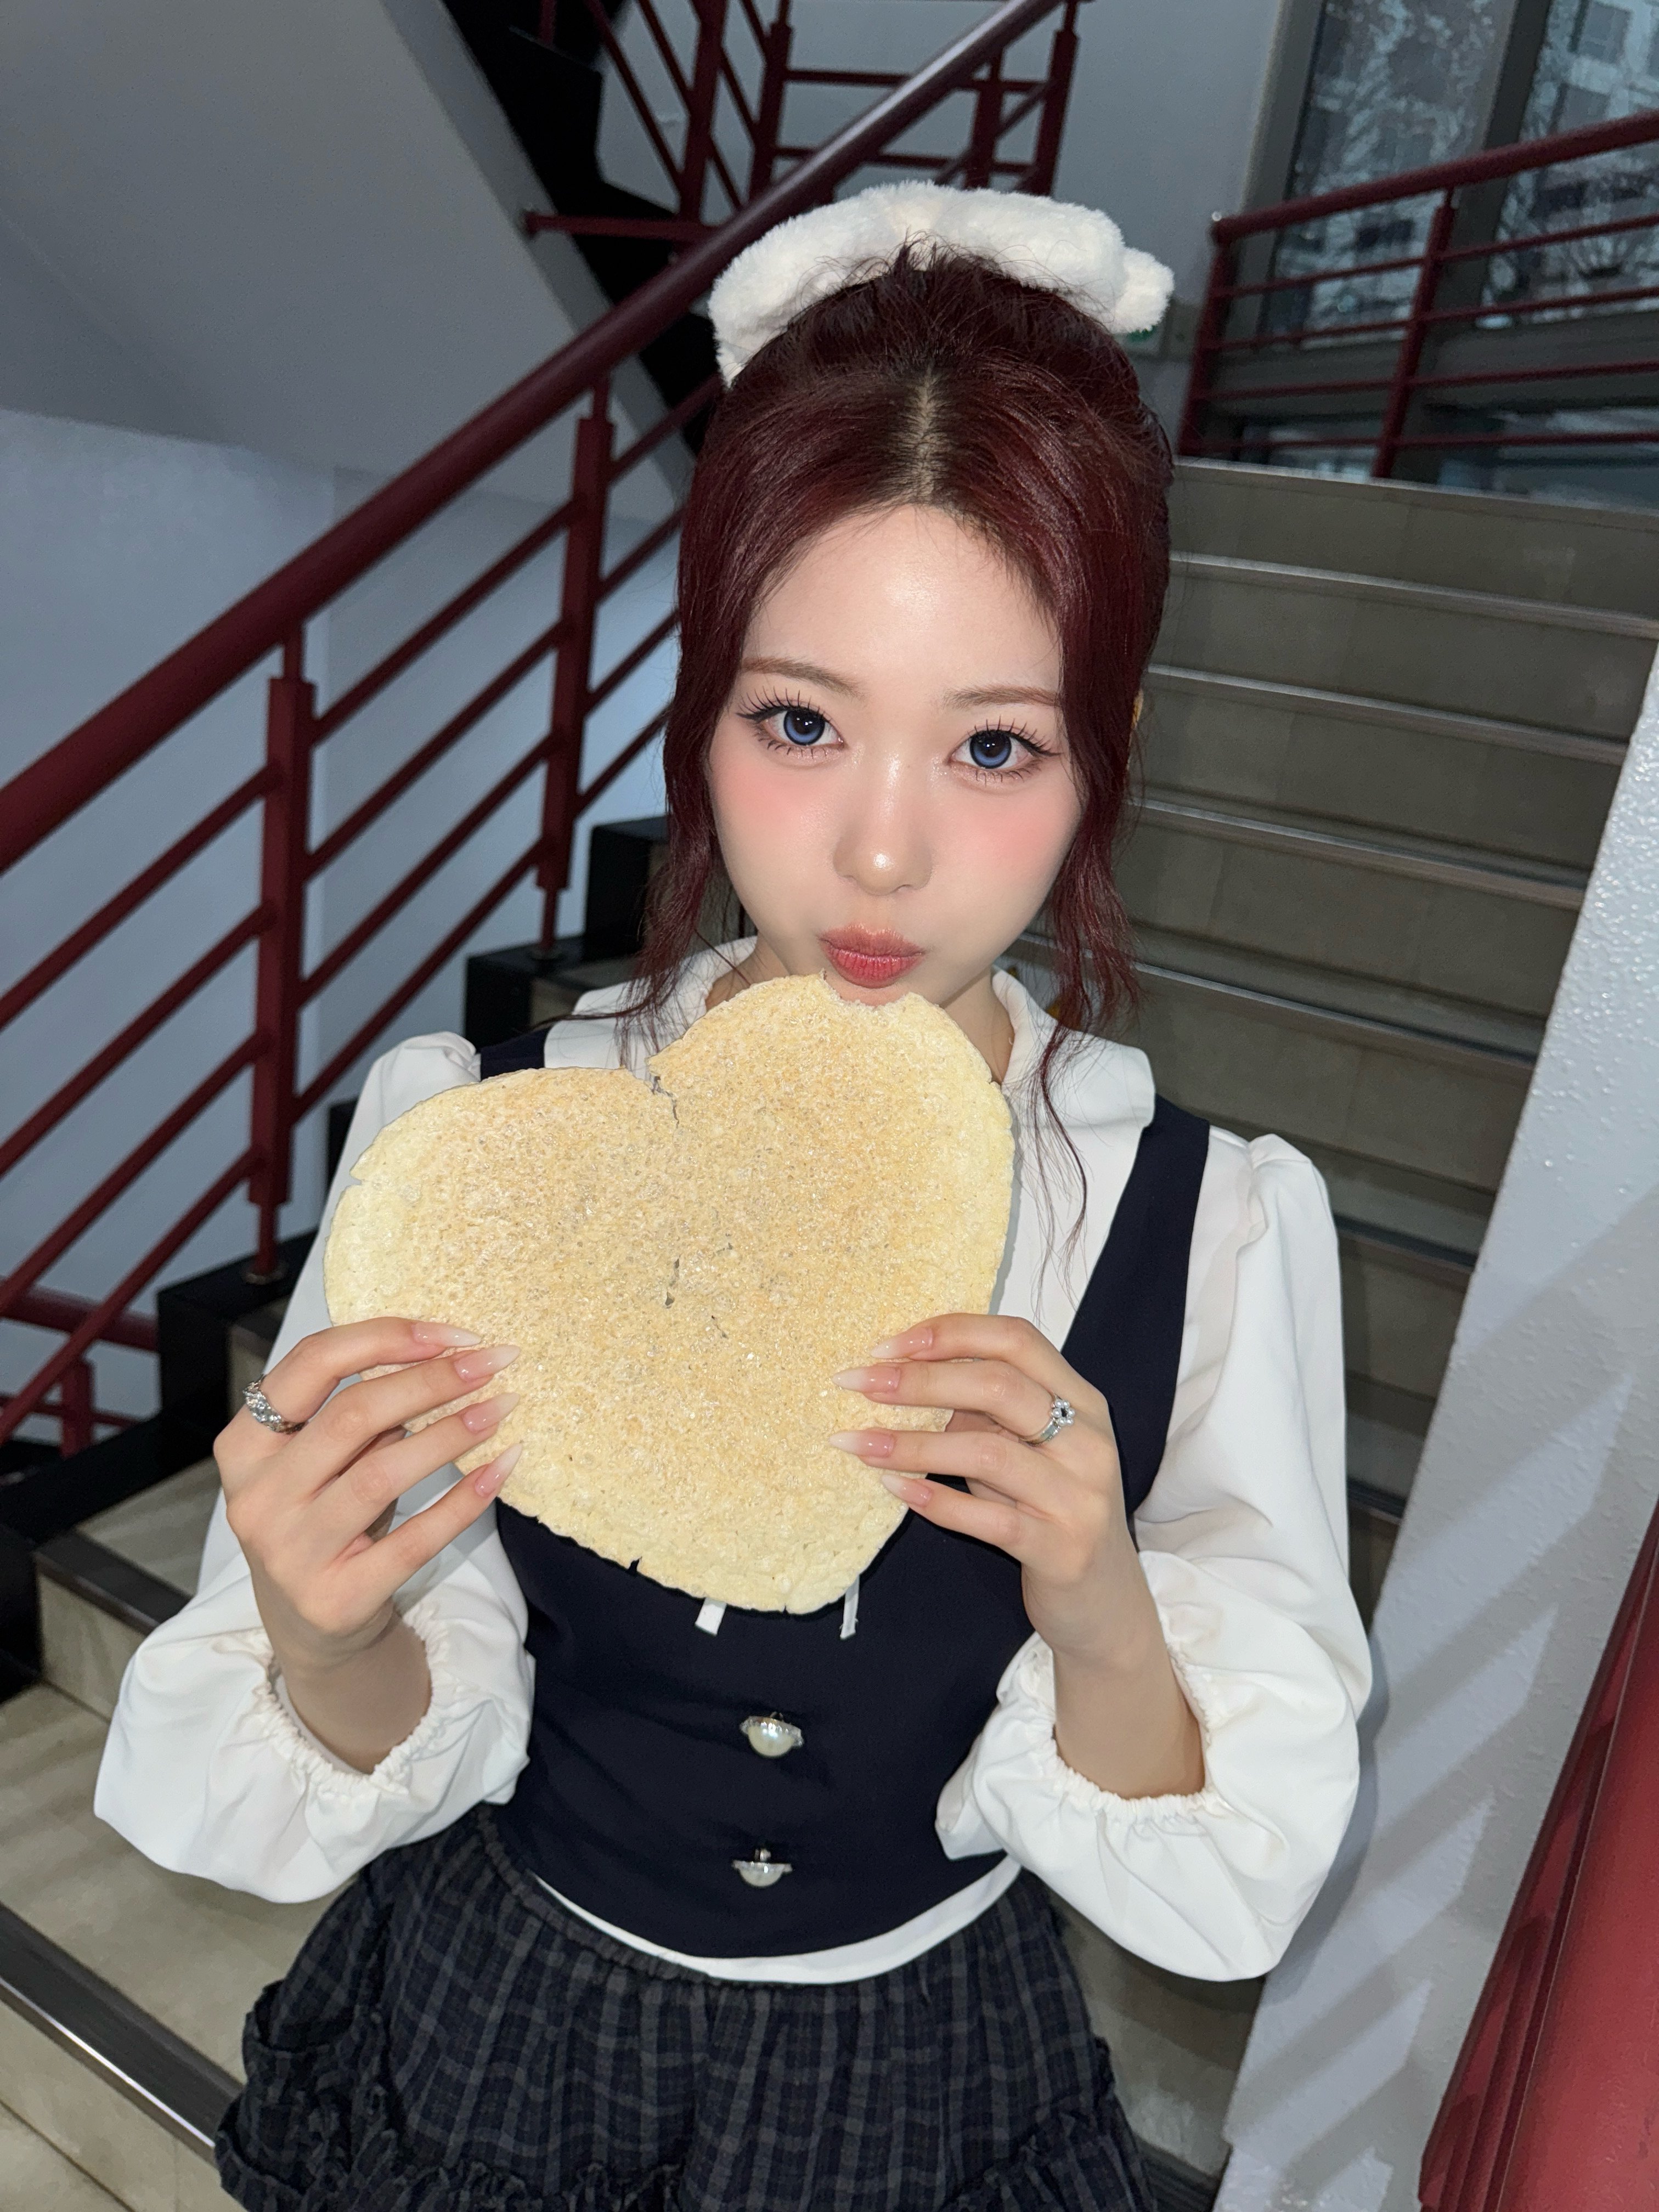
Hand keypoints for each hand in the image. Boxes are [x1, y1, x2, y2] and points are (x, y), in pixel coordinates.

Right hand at [217, 1319, 520, 1764]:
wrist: (311, 1627)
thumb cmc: (323, 1519)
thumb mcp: (318, 1462)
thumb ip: (355, 1414)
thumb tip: (442, 1355)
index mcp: (245, 1446)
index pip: (312, 1363)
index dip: (385, 1337)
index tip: (451, 1334)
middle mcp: (258, 1498)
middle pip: (353, 1415)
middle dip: (432, 1380)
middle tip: (493, 1362)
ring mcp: (292, 1552)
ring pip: (383, 1472)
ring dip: (453, 1432)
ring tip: (503, 1407)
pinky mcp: (337, 1598)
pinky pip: (415, 1540)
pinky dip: (464, 1500)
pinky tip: (500, 1468)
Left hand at [828, 1313, 1130, 1663]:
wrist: (1105, 1601)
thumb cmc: (1053, 1511)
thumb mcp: (1026, 1452)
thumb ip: (986, 1415)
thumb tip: (907, 1380)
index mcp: (1081, 1401)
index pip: (1016, 1339)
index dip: (950, 1333)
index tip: (888, 1345)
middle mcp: (1088, 1440)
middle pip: (997, 1385)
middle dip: (919, 1380)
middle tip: (857, 1385)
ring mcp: (1079, 1496)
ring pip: (987, 1451)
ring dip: (912, 1445)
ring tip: (856, 1443)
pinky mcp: (1061, 1549)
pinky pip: (988, 1519)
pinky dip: (936, 1501)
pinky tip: (894, 1489)